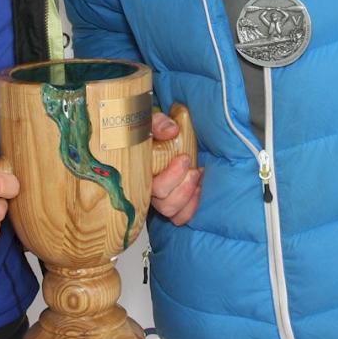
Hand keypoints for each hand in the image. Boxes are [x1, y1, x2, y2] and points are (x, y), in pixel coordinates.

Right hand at [148, 110, 200, 225]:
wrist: (160, 136)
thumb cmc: (152, 130)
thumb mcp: (152, 121)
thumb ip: (158, 123)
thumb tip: (171, 131)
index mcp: (139, 171)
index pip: (152, 187)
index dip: (170, 177)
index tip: (184, 158)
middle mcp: (147, 189)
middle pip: (164, 204)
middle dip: (183, 187)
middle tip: (193, 168)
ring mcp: (159, 198)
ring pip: (172, 212)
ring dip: (188, 195)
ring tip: (196, 175)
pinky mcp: (171, 203)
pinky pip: (179, 217)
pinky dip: (191, 207)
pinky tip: (198, 189)